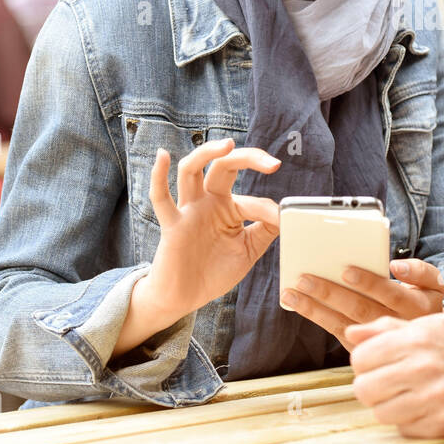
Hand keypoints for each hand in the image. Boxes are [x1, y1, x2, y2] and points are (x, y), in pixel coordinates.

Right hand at [143, 137, 282, 318]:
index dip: (268, 209)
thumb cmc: (213, 272)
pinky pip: (161, 198)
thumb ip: (265, 230)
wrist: (185, 298)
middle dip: (248, 158)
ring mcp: (188, 210)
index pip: (250, 198)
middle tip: (271, 162)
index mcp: (227, 208)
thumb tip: (285, 213)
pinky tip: (162, 156)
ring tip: (226, 144)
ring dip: (207, 153)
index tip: (283, 220)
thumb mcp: (247, 250)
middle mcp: (207, 202)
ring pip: (191, 170)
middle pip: (223, 166)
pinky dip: (158, 176)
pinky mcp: (172, 225)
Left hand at [282, 258, 443, 352]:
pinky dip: (317, 318)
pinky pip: (337, 333)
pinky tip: (300, 305)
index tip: (346, 270)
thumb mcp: (434, 284)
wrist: (427, 343)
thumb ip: (420, 270)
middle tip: (305, 279)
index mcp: (414, 307)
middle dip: (330, 293)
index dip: (369, 283)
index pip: (390, 293)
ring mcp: (375, 340)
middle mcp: (394, 326)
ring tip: (292, 293)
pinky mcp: (361, 348)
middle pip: (359, 309)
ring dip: (315, 309)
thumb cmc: (423, 303)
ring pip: (343, 324)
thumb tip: (397, 267)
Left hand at [348, 312, 443, 437]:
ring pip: (381, 412)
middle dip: (372, 387)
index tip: (378, 364)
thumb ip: (389, 328)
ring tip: (408, 395)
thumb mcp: (433, 326)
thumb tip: (353, 332)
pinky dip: (410, 422)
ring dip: (389, 406)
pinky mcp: (443, 423)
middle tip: (389, 382)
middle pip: (364, 388)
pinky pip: (404, 429)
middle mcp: (424, 366)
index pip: (361, 358)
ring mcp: (434, 398)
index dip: (366, 363)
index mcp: (418, 338)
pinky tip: (425, 408)